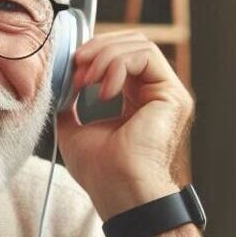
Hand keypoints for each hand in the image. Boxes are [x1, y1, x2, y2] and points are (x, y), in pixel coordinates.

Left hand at [55, 30, 194, 220]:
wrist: (118, 193)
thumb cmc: (101, 173)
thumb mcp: (73, 129)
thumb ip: (70, 103)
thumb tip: (61, 80)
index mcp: (136, 100)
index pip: (121, 56)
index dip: (94, 53)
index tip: (72, 67)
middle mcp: (155, 94)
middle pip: (131, 44)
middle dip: (98, 49)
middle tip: (76, 68)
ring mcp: (167, 94)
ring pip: (139, 45)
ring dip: (105, 56)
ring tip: (87, 80)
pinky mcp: (173, 96)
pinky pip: (146, 56)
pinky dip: (118, 65)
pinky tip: (104, 91)